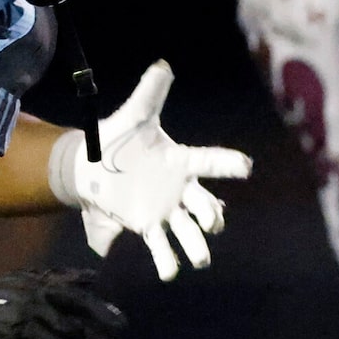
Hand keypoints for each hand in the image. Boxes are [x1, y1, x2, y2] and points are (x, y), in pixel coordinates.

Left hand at [50, 61, 254, 280]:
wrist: (91, 166)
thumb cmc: (118, 140)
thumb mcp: (133, 116)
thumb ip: (150, 94)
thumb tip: (163, 65)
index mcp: (180, 162)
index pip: (208, 162)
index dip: (227, 164)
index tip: (246, 167)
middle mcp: (179, 190)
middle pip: (205, 206)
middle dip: (212, 216)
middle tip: (210, 223)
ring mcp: (166, 211)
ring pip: (188, 232)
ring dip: (196, 247)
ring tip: (200, 260)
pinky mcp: (147, 226)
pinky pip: (161, 247)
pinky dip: (166, 262)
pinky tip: (168, 273)